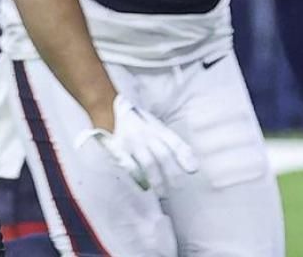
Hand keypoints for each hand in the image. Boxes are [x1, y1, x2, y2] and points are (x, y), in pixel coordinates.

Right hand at [78, 95, 196, 191]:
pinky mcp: (117, 149)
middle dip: (172, 173)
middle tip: (177, 187)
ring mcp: (131, 141)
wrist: (108, 108)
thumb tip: (194, 169)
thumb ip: (175, 145)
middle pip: (162, 154)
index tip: (193, 170)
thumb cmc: (138, 123)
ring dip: (157, 179)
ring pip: (148, 162)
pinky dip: (138, 177)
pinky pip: (129, 165)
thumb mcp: (157, 127)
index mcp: (156, 127)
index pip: (174, 142)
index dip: (184, 156)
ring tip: (163, 193)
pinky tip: (143, 187)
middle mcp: (145, 133)